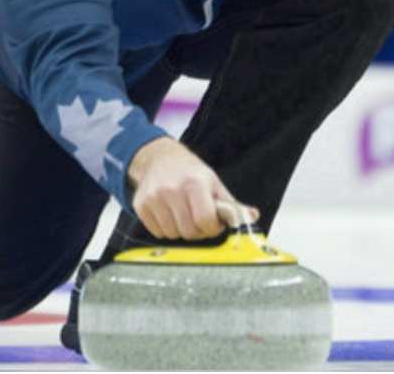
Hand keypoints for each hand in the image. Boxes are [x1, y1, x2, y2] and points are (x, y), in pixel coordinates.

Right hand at [126, 136, 258, 239]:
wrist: (159, 158)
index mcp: (195, 183)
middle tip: (199, 219)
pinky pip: (157, 233)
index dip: (213, 227)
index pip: (205, 220)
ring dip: (181, 230)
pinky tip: (170, 214)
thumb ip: (231, 204)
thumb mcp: (213, 182)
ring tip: (184, 214)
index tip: (214, 223)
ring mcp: (154, 198)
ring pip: (173, 235)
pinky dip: (166, 229)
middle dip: (198, 230)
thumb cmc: (189, 172)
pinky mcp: (141, 205)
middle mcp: (172, 189)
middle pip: (189, 232)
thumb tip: (252, 216)